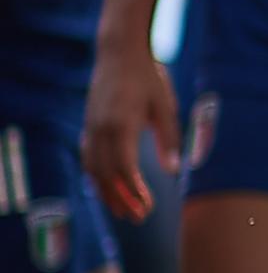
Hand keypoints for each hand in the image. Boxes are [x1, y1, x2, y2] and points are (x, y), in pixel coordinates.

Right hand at [81, 44, 181, 220]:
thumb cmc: (149, 78)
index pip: (124, 170)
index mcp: (121, 125)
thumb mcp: (165, 106)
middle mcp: (100, 130)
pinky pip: (89, 158)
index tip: (149, 208)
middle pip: (106, 176)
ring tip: (124, 211)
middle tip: (139, 219)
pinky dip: (98, 177)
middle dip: (122, 200)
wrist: (119, 53)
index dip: (135, 192)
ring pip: (94, 170)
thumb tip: (174, 171)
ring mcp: (90, 128)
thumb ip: (169, 139)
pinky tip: (110, 188)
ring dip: (107, 193)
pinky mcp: (88, 125)